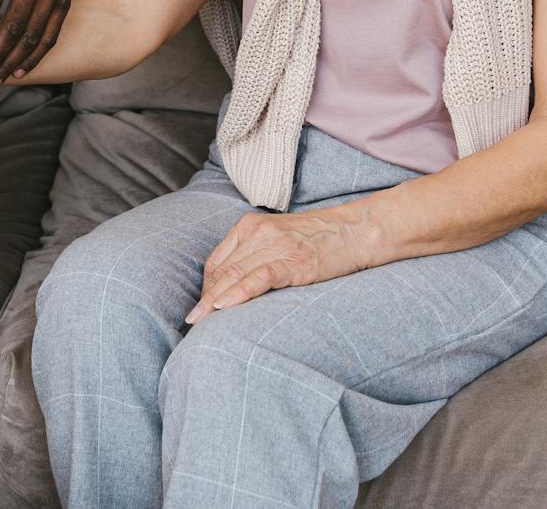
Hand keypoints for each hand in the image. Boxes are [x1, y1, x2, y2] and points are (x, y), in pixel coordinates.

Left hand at [185, 205, 378, 323]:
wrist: (356, 230)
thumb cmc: (317, 239)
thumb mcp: (278, 240)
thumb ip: (254, 255)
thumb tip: (231, 286)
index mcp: (250, 226)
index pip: (217, 260)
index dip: (205, 286)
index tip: (201, 308)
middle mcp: (258, 232)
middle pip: (222, 269)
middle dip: (205, 297)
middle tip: (190, 320)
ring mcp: (276, 246)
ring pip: (235, 274)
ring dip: (214, 300)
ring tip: (199, 320)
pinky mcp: (294, 261)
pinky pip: (259, 277)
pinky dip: (239, 292)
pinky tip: (224, 306)